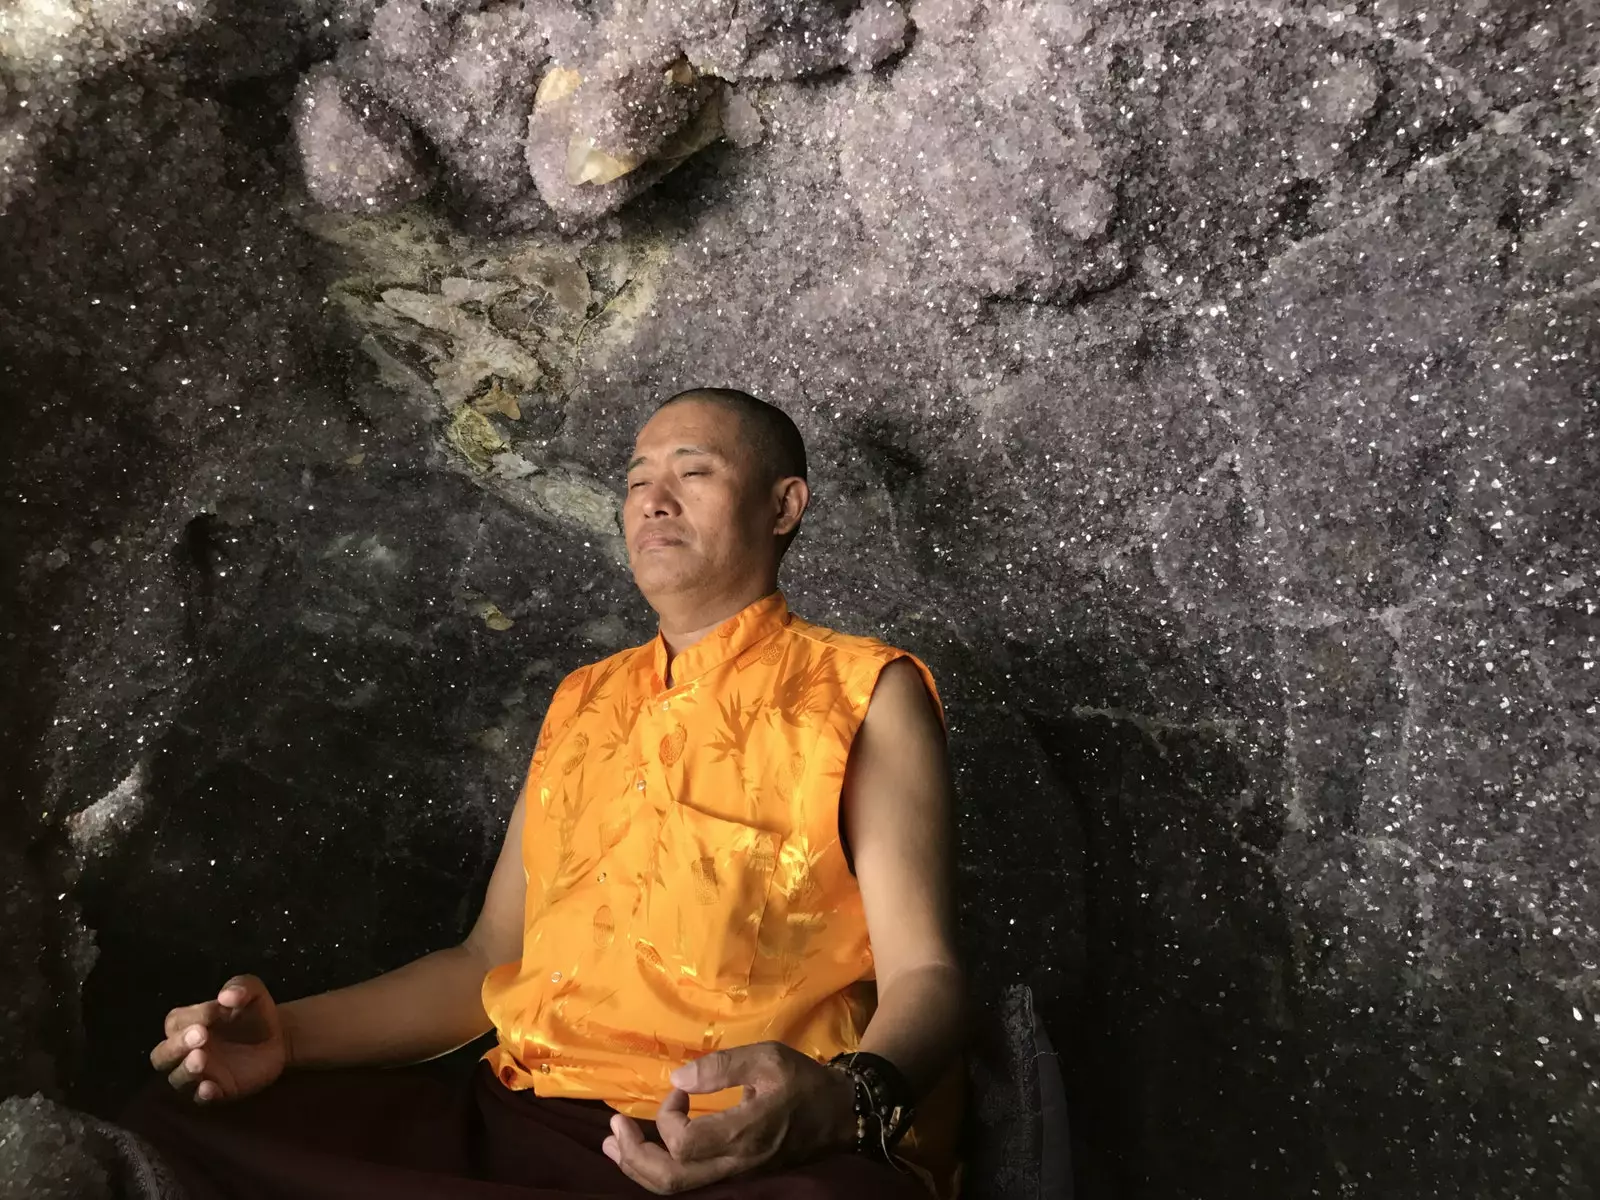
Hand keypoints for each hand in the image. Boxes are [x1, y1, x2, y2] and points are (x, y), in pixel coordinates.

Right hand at [148, 974, 287, 1102]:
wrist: (280, 1037)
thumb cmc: (255, 1012)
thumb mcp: (253, 991)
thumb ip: (241, 987)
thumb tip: (227, 995)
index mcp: (189, 1024)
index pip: (175, 1023)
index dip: (192, 1016)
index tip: (216, 1011)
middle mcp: (187, 1051)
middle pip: (162, 1055)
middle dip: (176, 1046)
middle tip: (200, 1035)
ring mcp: (201, 1073)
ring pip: (177, 1078)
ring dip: (186, 1069)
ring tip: (201, 1058)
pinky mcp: (218, 1091)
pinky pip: (200, 1099)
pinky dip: (203, 1094)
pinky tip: (210, 1087)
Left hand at [602, 1042, 856, 1192]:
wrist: (839, 1114)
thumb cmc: (803, 1082)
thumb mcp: (767, 1058)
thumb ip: (722, 1066)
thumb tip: (677, 1077)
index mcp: (744, 1134)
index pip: (684, 1142)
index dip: (667, 1115)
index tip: (679, 1087)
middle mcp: (735, 1164)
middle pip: (671, 1180)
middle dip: (633, 1156)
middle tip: (612, 1128)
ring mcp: (734, 1176)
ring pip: (676, 1189)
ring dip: (638, 1167)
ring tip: (614, 1145)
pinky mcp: (734, 1177)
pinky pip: (688, 1184)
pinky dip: (658, 1171)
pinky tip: (643, 1154)